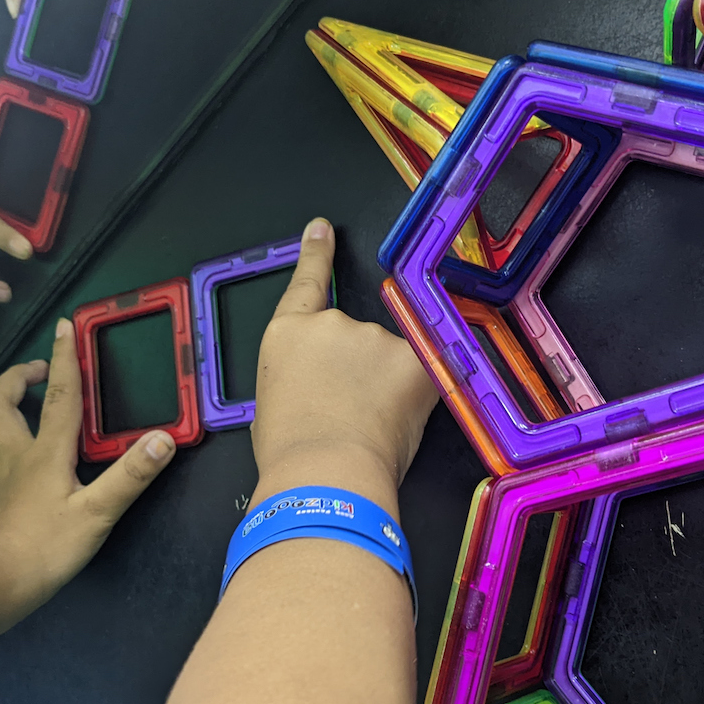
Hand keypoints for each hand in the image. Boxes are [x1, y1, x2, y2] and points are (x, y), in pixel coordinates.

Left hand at [0, 318, 174, 597]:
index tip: (64, 328)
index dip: (63, 360)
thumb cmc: (50, 547)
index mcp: (48, 454)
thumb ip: (132, 474)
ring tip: (6, 402)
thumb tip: (164, 437)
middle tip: (33, 371)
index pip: (58, 397)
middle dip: (14, 380)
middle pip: (3, 407)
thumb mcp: (101, 511)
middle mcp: (17, 459)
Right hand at [250, 219, 438, 516]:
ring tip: (372, 427)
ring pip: (393, 357)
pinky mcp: (413, 357)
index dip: (316, 254)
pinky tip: (402, 418)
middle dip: (362, 372)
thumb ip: (303, 375)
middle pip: (356, 338)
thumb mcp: (276, 402)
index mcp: (288, 334)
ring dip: (389, 385)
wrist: (322, 474)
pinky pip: (427, 369)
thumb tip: (323, 385)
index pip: (306, 282)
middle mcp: (330, 323)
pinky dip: (418, 394)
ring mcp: (374, 336)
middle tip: (353, 416)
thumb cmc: (290, 453)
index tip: (322, 229)